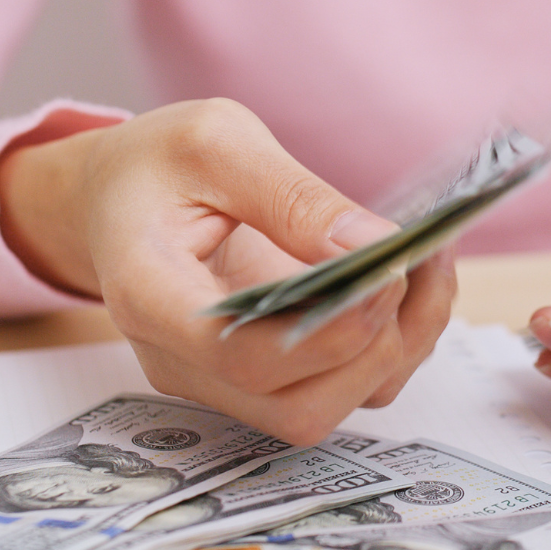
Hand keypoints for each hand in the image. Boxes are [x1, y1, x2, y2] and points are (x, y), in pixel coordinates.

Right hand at [0, 99, 454, 443]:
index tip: (386, 273)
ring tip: (427, 261)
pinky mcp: (270, 376)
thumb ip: (292, 195)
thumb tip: (373, 249)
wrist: (123, 197)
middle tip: (412, 263)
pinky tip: (417, 276)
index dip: (327, 331)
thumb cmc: (158, 165)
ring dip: (398, 346)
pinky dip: (398, 341)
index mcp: (149, 297)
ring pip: (329, 407)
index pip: (240, 355)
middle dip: (373, 346)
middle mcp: (185, 361)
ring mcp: (225, 380)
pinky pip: (346, 387)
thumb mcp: (215, 141)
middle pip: (295, 405)